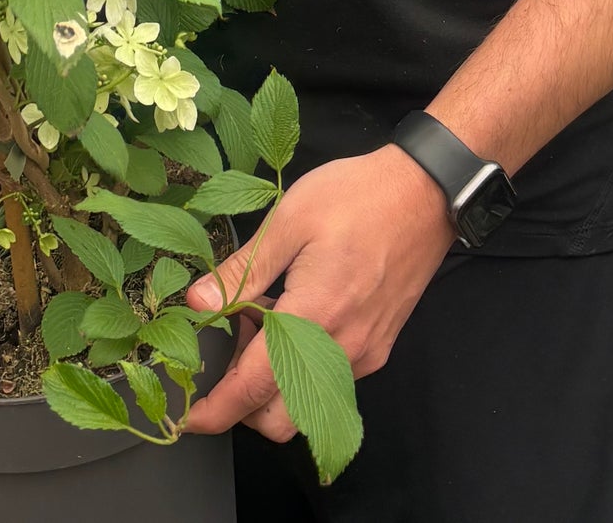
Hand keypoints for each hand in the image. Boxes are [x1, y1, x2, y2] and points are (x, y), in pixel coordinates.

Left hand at [183, 146, 452, 443]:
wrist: (424, 192)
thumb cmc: (356, 196)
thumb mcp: (289, 220)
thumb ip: (242, 269)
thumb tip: (197, 301)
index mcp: (313, 319)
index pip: (253, 389)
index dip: (216, 411)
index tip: (189, 420)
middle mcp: (343, 350)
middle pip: (282, 419)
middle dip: (245, 404)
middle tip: (231, 346)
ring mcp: (365, 353)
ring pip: (307, 402)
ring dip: (275, 382)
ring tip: (264, 318)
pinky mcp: (379, 346)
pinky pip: (331, 378)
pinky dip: (303, 366)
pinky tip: (296, 314)